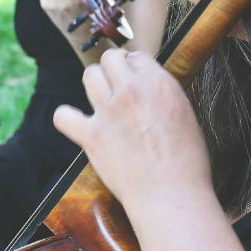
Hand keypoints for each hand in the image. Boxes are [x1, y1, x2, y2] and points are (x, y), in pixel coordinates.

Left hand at [52, 48, 214, 220]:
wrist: (171, 194)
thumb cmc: (186, 163)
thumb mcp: (186, 115)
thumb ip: (164, 96)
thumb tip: (150, 92)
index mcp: (160, 84)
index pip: (138, 57)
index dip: (136, 68)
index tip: (135, 81)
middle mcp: (132, 91)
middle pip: (110, 59)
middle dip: (113, 69)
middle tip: (117, 86)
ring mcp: (109, 112)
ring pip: (89, 75)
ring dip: (95, 85)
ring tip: (101, 100)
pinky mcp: (91, 136)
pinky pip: (64, 116)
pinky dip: (67, 118)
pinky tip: (77, 123)